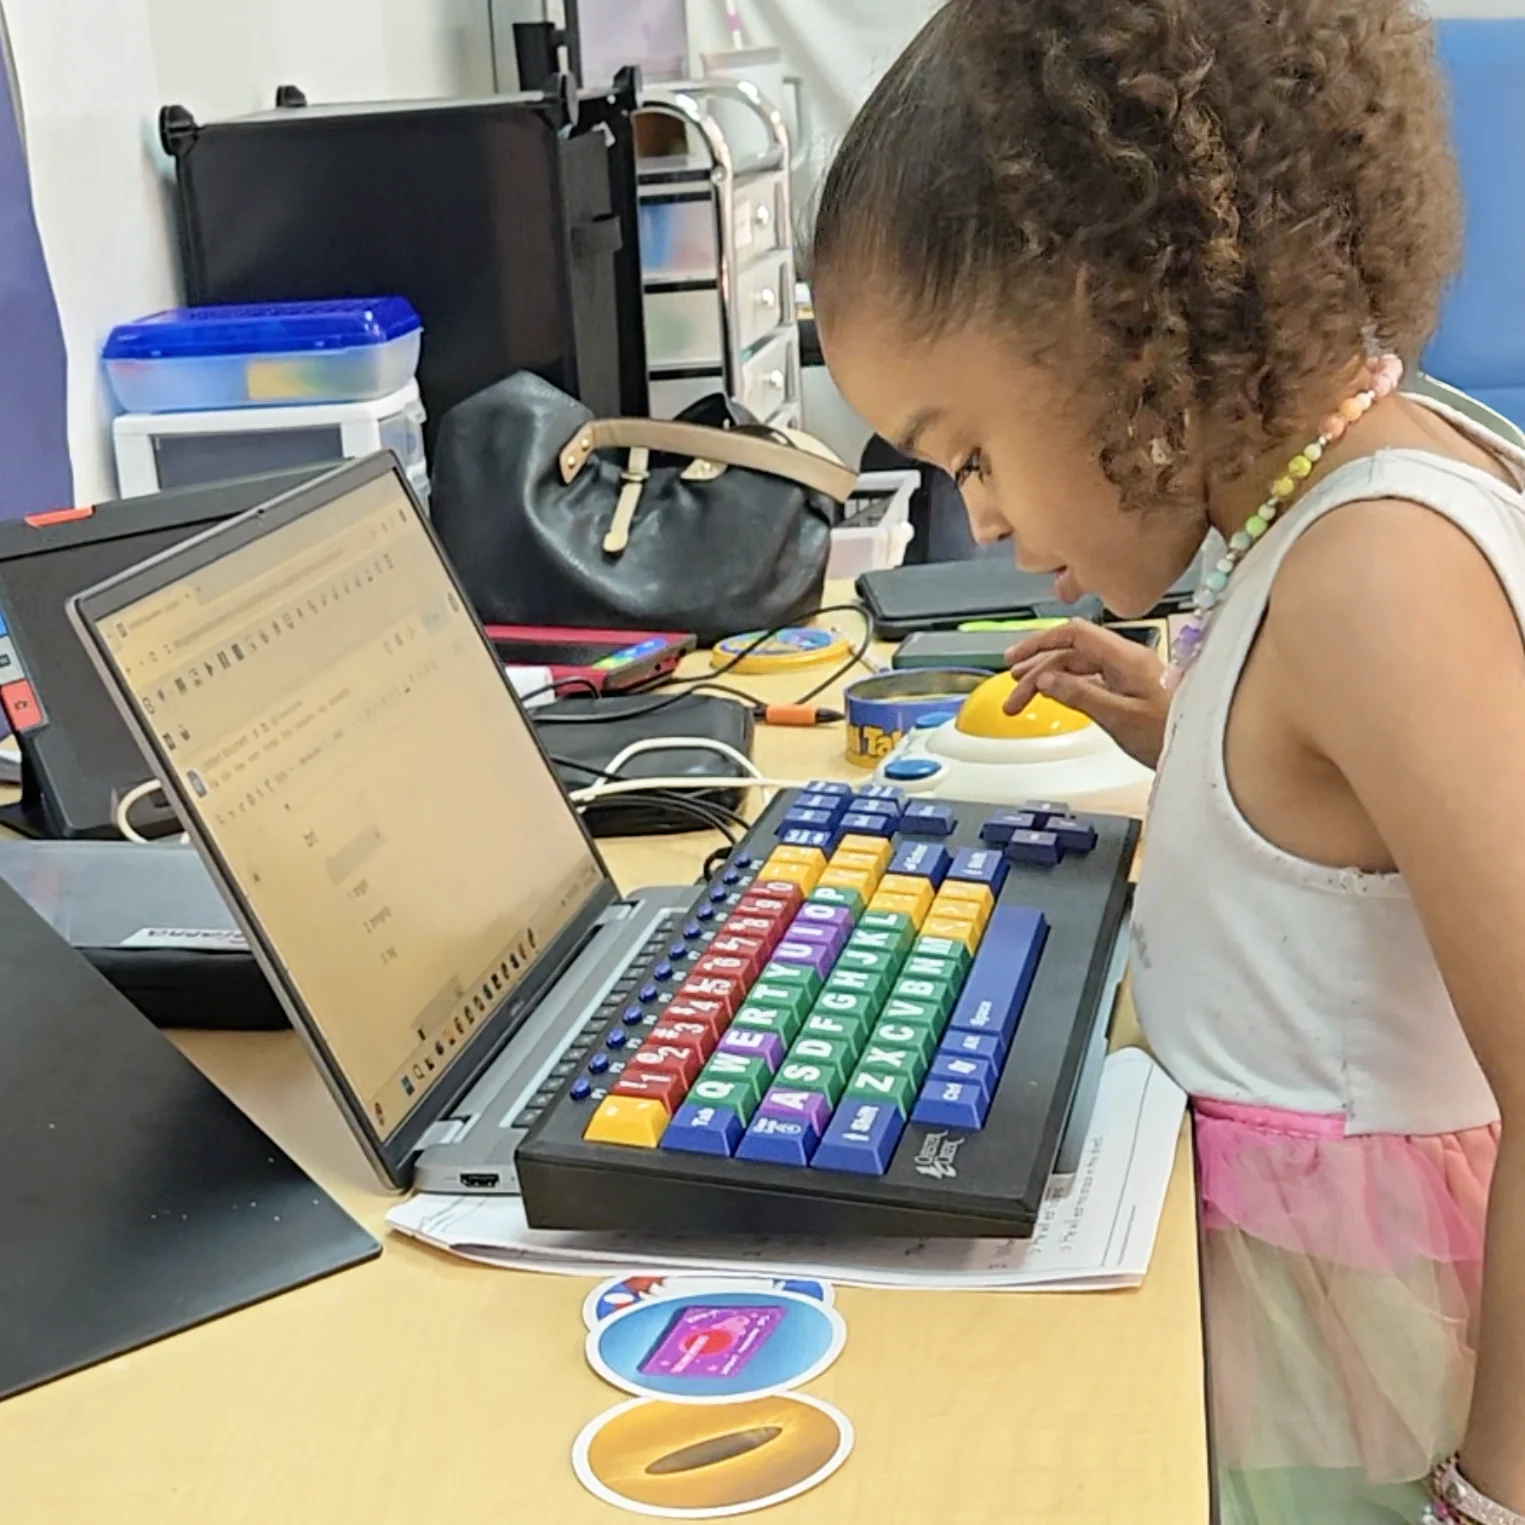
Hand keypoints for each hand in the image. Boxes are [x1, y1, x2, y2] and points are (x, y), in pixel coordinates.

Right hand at [1005, 620, 1169, 768]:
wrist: (1208, 750)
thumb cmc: (1171, 734)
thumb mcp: (1119, 716)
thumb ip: (1079, 694)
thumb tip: (1045, 679)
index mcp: (1126, 657)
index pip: (1074, 634)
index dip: (1041, 642)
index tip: (1014, 659)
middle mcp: (1126, 660)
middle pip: (1072, 653)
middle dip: (1037, 669)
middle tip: (1012, 692)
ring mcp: (1128, 675)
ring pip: (1078, 667)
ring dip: (1048, 680)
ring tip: (1022, 698)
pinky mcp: (1130, 691)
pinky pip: (1091, 680)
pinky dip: (1066, 687)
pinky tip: (1053, 697)